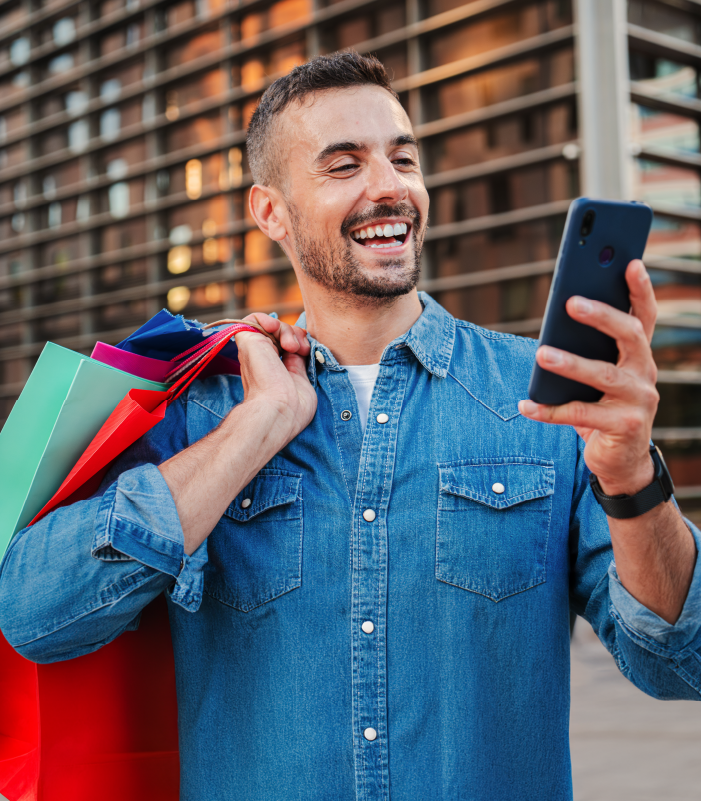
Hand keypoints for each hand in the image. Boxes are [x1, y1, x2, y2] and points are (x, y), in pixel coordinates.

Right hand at [234, 312, 317, 444]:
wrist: (280, 411)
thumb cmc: (293, 407)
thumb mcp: (301, 380)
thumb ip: (297, 363)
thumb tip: (298, 349)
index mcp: (273, 370)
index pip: (285, 345)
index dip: (299, 341)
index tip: (307, 351)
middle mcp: (261, 360)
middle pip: (280, 334)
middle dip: (296, 335)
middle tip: (302, 349)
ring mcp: (254, 351)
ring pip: (271, 326)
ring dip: (288, 330)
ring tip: (293, 347)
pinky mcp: (247, 342)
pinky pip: (253, 319)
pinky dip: (267, 318)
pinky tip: (275, 329)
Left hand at [518, 259, 658, 495]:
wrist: (620, 462)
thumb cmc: (602, 409)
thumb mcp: (598, 378)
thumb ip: (589, 351)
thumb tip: (556, 322)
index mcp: (639, 356)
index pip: (645, 316)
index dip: (640, 289)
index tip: (630, 262)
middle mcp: (645, 374)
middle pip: (629, 335)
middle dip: (601, 315)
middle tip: (570, 302)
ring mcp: (639, 401)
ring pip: (603, 375)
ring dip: (570, 363)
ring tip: (541, 353)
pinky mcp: (624, 427)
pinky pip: (580, 414)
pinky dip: (549, 411)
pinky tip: (525, 406)